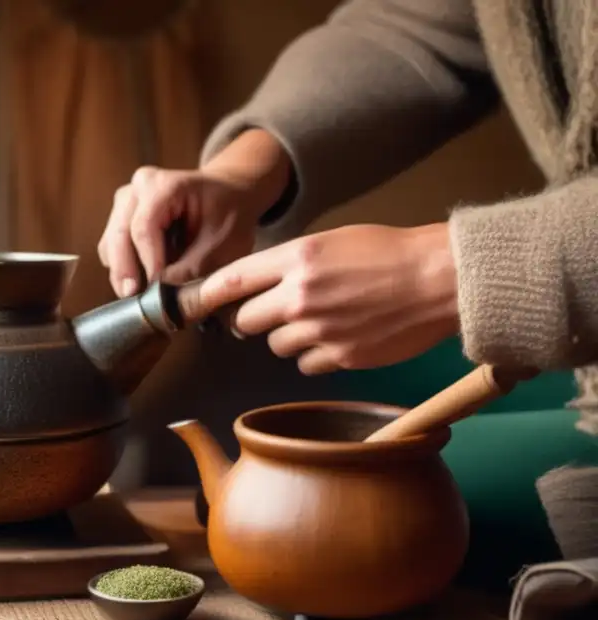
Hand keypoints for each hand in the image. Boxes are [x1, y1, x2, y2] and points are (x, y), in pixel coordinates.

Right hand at [97, 129, 292, 297]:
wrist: (228, 195)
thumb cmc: (229, 215)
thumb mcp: (222, 243)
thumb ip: (191, 267)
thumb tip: (160, 292)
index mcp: (165, 185)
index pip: (144, 227)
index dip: (147, 261)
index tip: (155, 289)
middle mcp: (139, 186)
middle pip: (119, 233)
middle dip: (125, 269)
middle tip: (132, 297)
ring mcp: (126, 199)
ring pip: (110, 242)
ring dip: (121, 270)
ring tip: (136, 295)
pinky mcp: (121, 215)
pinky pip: (111, 246)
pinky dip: (122, 266)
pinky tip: (139, 280)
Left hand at [197, 223, 459, 373]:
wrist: (439, 279)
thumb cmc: (389, 253)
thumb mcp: (332, 241)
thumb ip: (290, 263)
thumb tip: (254, 285)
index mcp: (297, 258)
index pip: (232, 280)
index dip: (208, 295)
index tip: (195, 303)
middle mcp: (301, 295)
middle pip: (245, 321)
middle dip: (255, 319)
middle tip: (277, 311)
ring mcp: (319, 329)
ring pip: (275, 346)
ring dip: (289, 337)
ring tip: (324, 319)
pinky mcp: (339, 356)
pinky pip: (305, 364)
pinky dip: (316, 355)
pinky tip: (340, 336)